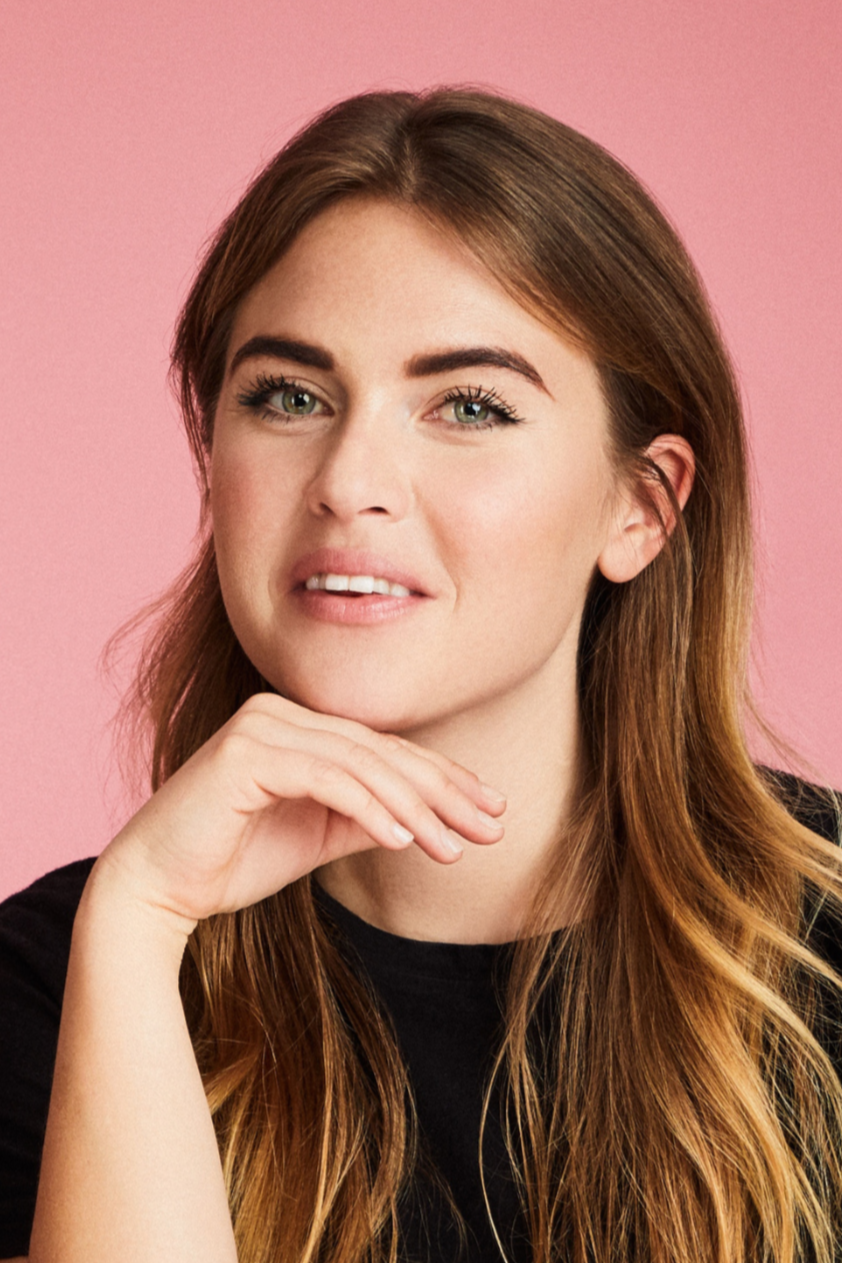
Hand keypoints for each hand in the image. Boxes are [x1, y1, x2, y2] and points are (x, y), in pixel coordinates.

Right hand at [93, 693, 505, 931]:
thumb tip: (428, 817)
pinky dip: (369, 808)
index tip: (491, 811)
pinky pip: (326, 779)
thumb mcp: (318, 838)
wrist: (157, 887)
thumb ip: (367, 818)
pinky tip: (404, 840)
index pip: (384, 750)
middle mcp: (279, 713)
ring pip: (360, 764)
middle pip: (381, 752)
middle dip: (443, 793)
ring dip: (415, 808)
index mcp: (296, 724)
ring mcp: (260, 726)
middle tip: (493, 826)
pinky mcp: (245, 752)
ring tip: (453, 847)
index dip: (442, 780)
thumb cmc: (231, 861)